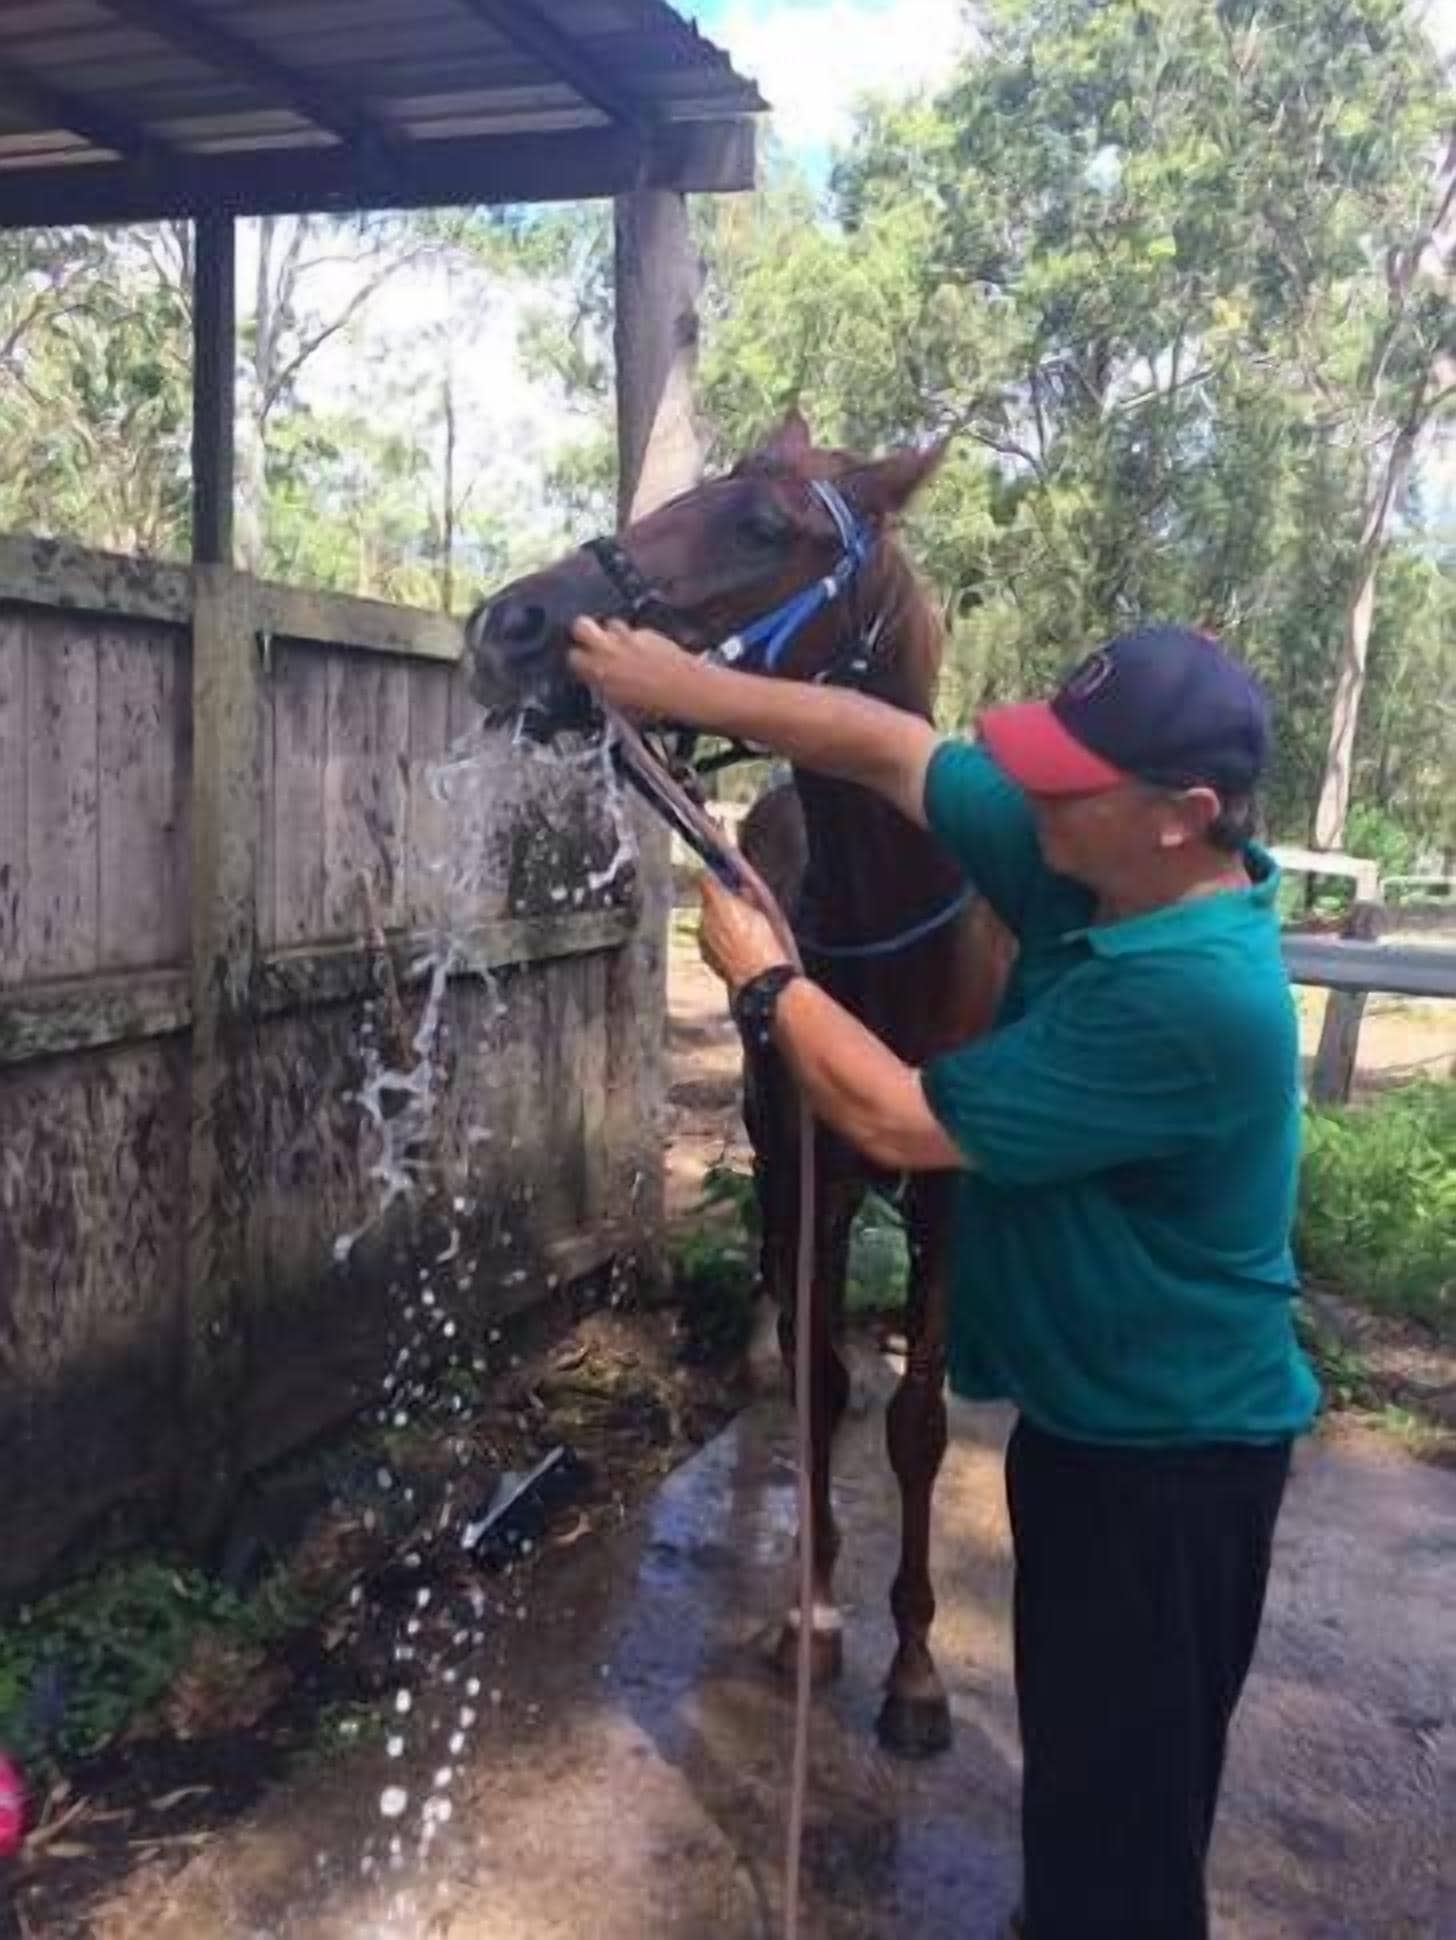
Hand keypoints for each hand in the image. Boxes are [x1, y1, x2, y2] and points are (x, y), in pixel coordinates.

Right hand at [568, 616, 706, 720]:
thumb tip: (601, 686)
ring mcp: (630, 637)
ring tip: (622, 647)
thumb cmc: (657, 710)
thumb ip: (606, 690)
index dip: (578, 661)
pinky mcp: (650, 632)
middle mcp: (610, 649)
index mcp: (599, 672)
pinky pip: (636, 631)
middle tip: (593, 643)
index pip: (573, 657)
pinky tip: (646, 652)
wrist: (689, 693)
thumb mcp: (622, 708)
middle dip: (584, 632)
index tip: (584, 666)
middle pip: (581, 625)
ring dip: (613, 633)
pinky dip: (638, 639)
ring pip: (611, 623)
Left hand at [699, 874, 790, 996]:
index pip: (705, 879)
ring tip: (740, 932)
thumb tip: (741, 888)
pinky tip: (734, 947)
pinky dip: (717, 940)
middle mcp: (705, 918)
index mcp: (719, 902)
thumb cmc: (764, 944)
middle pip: (707, 902)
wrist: (759, 979)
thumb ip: (746, 896)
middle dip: (719, 902)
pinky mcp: (704, 953)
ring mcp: (702, 937)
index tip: (720, 876)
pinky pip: (708, 939)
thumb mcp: (762, 912)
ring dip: (718, 922)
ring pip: (707, 921)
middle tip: (739, 908)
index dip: (713, 876)